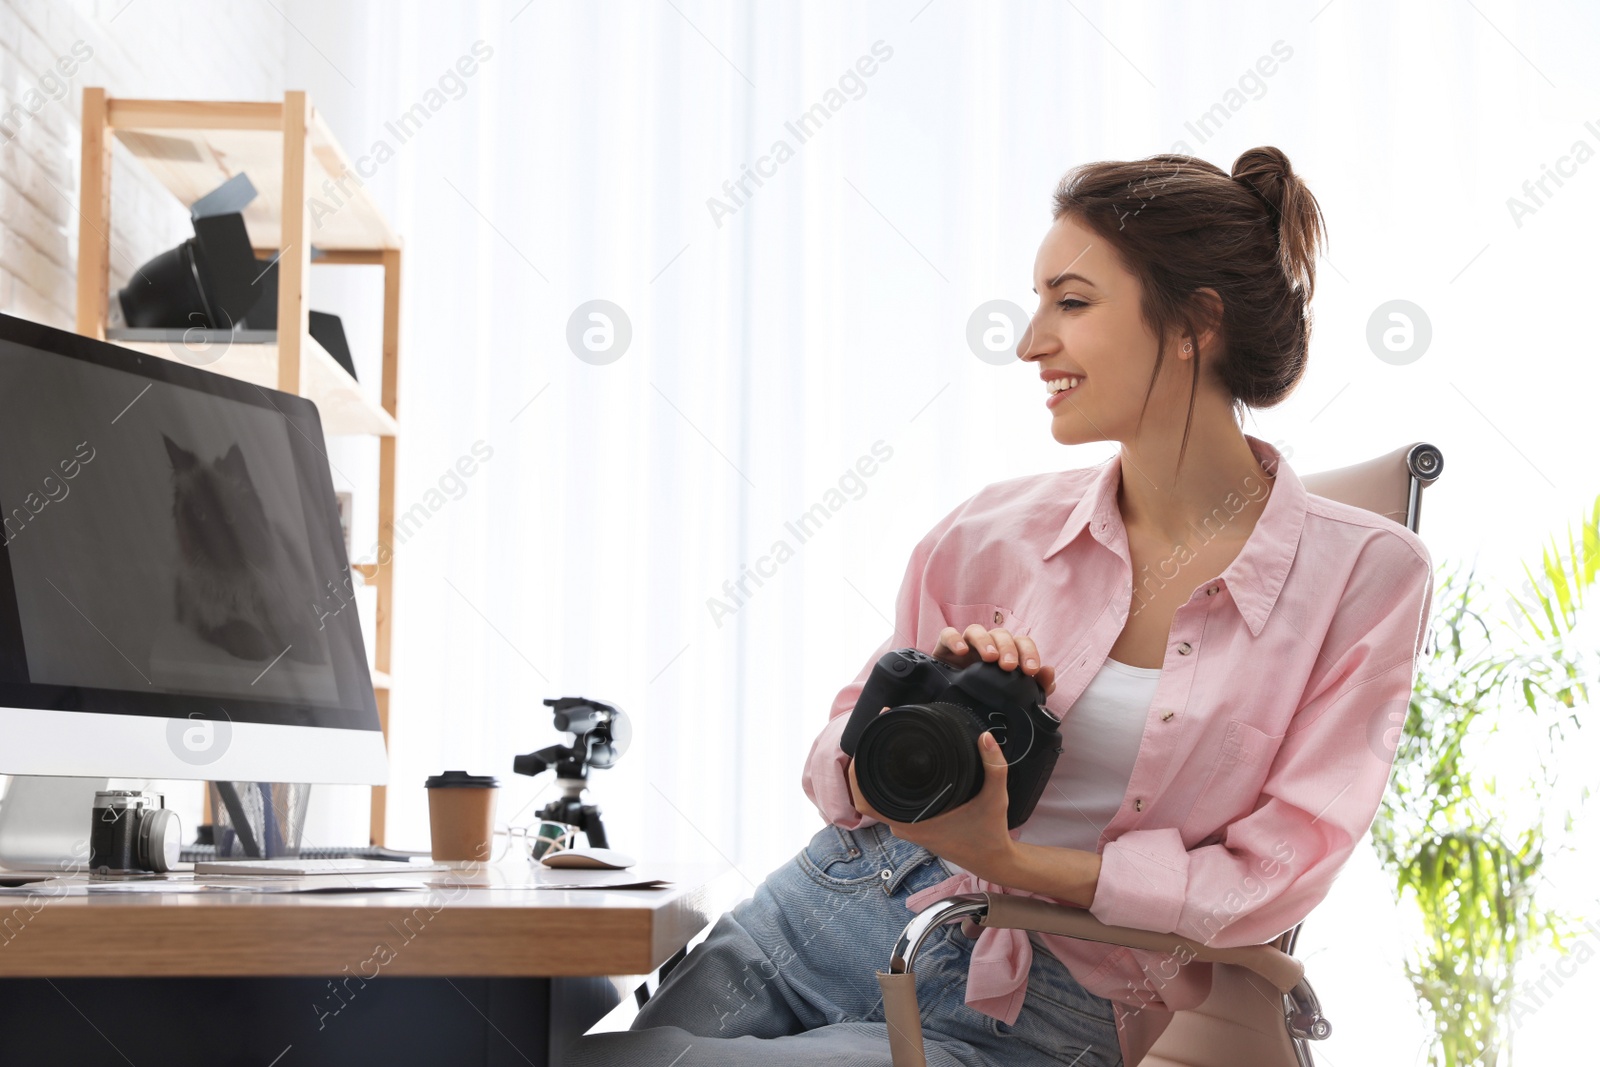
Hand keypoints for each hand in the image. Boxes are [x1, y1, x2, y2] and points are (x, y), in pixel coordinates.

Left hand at [848, 728, 1018, 881]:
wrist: (992, 860)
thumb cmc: (990, 834)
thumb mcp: (996, 799)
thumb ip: (994, 767)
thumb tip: (985, 737)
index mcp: (912, 823)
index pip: (865, 799)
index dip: (857, 773)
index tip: (864, 745)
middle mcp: (904, 826)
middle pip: (866, 794)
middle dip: (865, 763)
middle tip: (874, 734)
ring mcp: (907, 826)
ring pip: (877, 798)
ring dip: (874, 774)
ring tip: (881, 743)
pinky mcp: (913, 825)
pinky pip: (889, 803)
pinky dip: (886, 784)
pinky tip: (895, 763)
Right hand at [934, 624, 1055, 695]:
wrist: (951, 706)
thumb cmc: (984, 697)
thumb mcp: (1012, 696)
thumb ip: (1036, 687)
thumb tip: (1050, 672)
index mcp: (1006, 654)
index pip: (1022, 643)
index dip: (1029, 653)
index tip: (1031, 671)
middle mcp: (988, 645)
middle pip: (1001, 634)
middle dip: (1008, 648)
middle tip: (1009, 666)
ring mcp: (966, 645)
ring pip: (977, 631)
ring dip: (985, 642)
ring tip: (989, 658)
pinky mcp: (944, 647)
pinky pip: (948, 634)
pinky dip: (955, 639)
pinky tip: (960, 651)